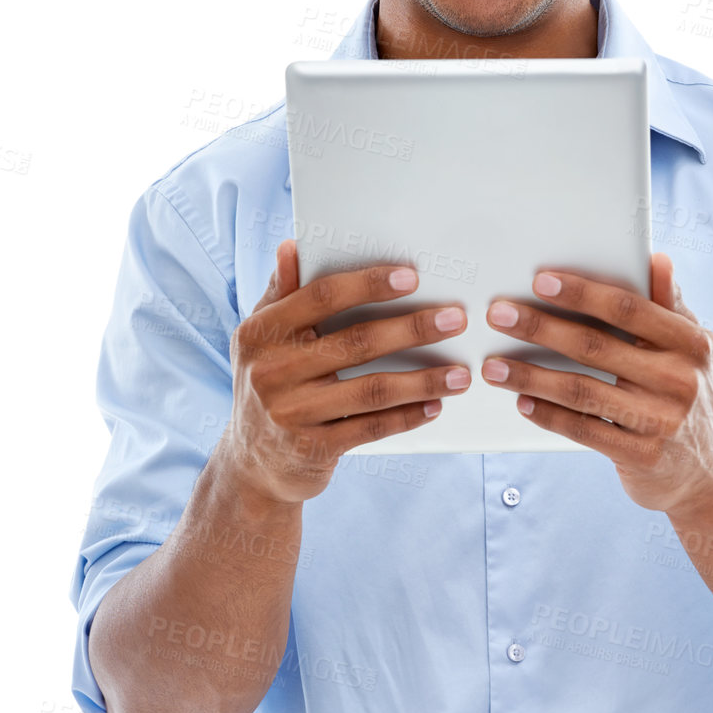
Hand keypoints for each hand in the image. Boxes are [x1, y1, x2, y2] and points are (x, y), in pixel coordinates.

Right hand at [225, 243, 471, 504]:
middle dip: (413, 329)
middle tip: (454, 320)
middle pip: (357, 342)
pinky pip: (371, 428)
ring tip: (460, 374)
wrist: (251, 465)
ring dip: (423, 381)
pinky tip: (435, 406)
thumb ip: (281, 295)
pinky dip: (407, 417)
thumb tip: (292, 247)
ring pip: (371, 390)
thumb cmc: (268, 385)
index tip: (411, 277)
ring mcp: (291, 414)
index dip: (368, 284)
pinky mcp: (312, 450)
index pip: (322, 297)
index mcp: (260, 333)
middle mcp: (271, 372)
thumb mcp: (261, 340)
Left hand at [481, 252, 712, 513]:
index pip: (629, 308)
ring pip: (581, 391)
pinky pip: (584, 431)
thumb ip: (672, 307)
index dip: (582, 292)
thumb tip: (657, 259)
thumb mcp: (695, 350)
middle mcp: (679, 380)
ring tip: (494, 365)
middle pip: (595, 346)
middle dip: (541, 327)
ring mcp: (661, 421)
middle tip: (499, 315)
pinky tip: (522, 402)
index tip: (541, 281)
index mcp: (691, 343)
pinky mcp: (642, 456)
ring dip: (530, 376)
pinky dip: (549, 415)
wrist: (711, 472)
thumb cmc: (690, 395)